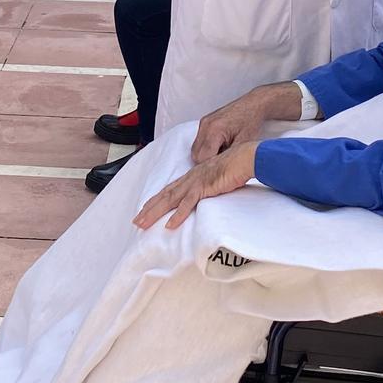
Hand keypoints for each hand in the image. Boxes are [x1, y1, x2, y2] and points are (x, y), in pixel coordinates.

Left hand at [134, 143, 258, 230]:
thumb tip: (207, 198)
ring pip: (171, 199)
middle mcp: (191, 178)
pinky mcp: (206, 187)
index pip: (170, 190)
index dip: (156, 201)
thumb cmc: (237, 167)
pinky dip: (178, 215)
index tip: (145, 211)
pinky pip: (189, 203)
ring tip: (144, 223)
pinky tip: (170, 225)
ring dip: (156, 212)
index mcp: (194, 176)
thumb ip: (211, 188)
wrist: (246, 158)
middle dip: (149, 209)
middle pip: (165, 195)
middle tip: (136, 222)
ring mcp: (197, 182)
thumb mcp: (220, 179)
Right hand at [191, 85, 294, 163]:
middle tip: (223, 163)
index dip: (212, 167)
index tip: (222, 170)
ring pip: (196, 149)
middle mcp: (206, 125)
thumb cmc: (251, 121)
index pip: (202, 158)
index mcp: (214, 130)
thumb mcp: (244, 143)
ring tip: (224, 153)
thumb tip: (222, 171)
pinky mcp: (205, 123)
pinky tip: (221, 147)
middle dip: (207, 163)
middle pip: (196, 155)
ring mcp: (204, 123)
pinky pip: (199, 141)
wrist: (254, 104)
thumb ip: (229, 158)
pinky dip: (208, 148)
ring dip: (207, 155)